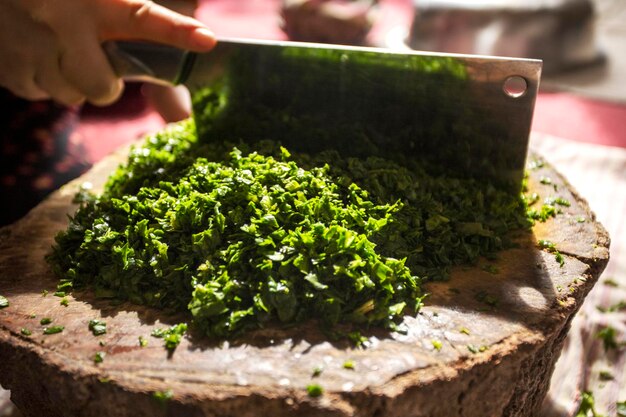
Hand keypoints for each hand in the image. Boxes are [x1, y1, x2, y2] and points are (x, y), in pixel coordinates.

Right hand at [0, 0, 215, 106]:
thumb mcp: (109, 2)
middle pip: (100, 86)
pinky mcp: (4, 60)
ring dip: (72, 82)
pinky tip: (40, 52)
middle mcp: (62, 17)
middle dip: (106, 86)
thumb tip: (181, 116)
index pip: (143, 17)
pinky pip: (35, 92)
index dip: (176, 31)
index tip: (206, 40)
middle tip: (101, 64)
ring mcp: (29, 41)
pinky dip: (42, 80)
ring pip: (67, 94)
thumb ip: (149, 45)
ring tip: (64, 50)